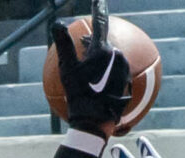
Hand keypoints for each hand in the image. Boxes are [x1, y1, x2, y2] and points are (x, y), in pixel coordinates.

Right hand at [51, 0, 130, 134]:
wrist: (94, 121)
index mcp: (104, 50)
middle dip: (92, 42)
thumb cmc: (78, 95)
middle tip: (81, 44)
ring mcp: (124, 70)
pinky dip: (105, 70)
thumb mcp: (67, 69)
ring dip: (99, 57)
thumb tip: (57, 24)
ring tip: (88, 67)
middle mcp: (118, 57)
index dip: (98, 9)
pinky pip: (115, 70)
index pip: (100, 23)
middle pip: (103, 42)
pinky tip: (97, 80)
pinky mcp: (127, 82)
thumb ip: (63, 44)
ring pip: (110, 56)